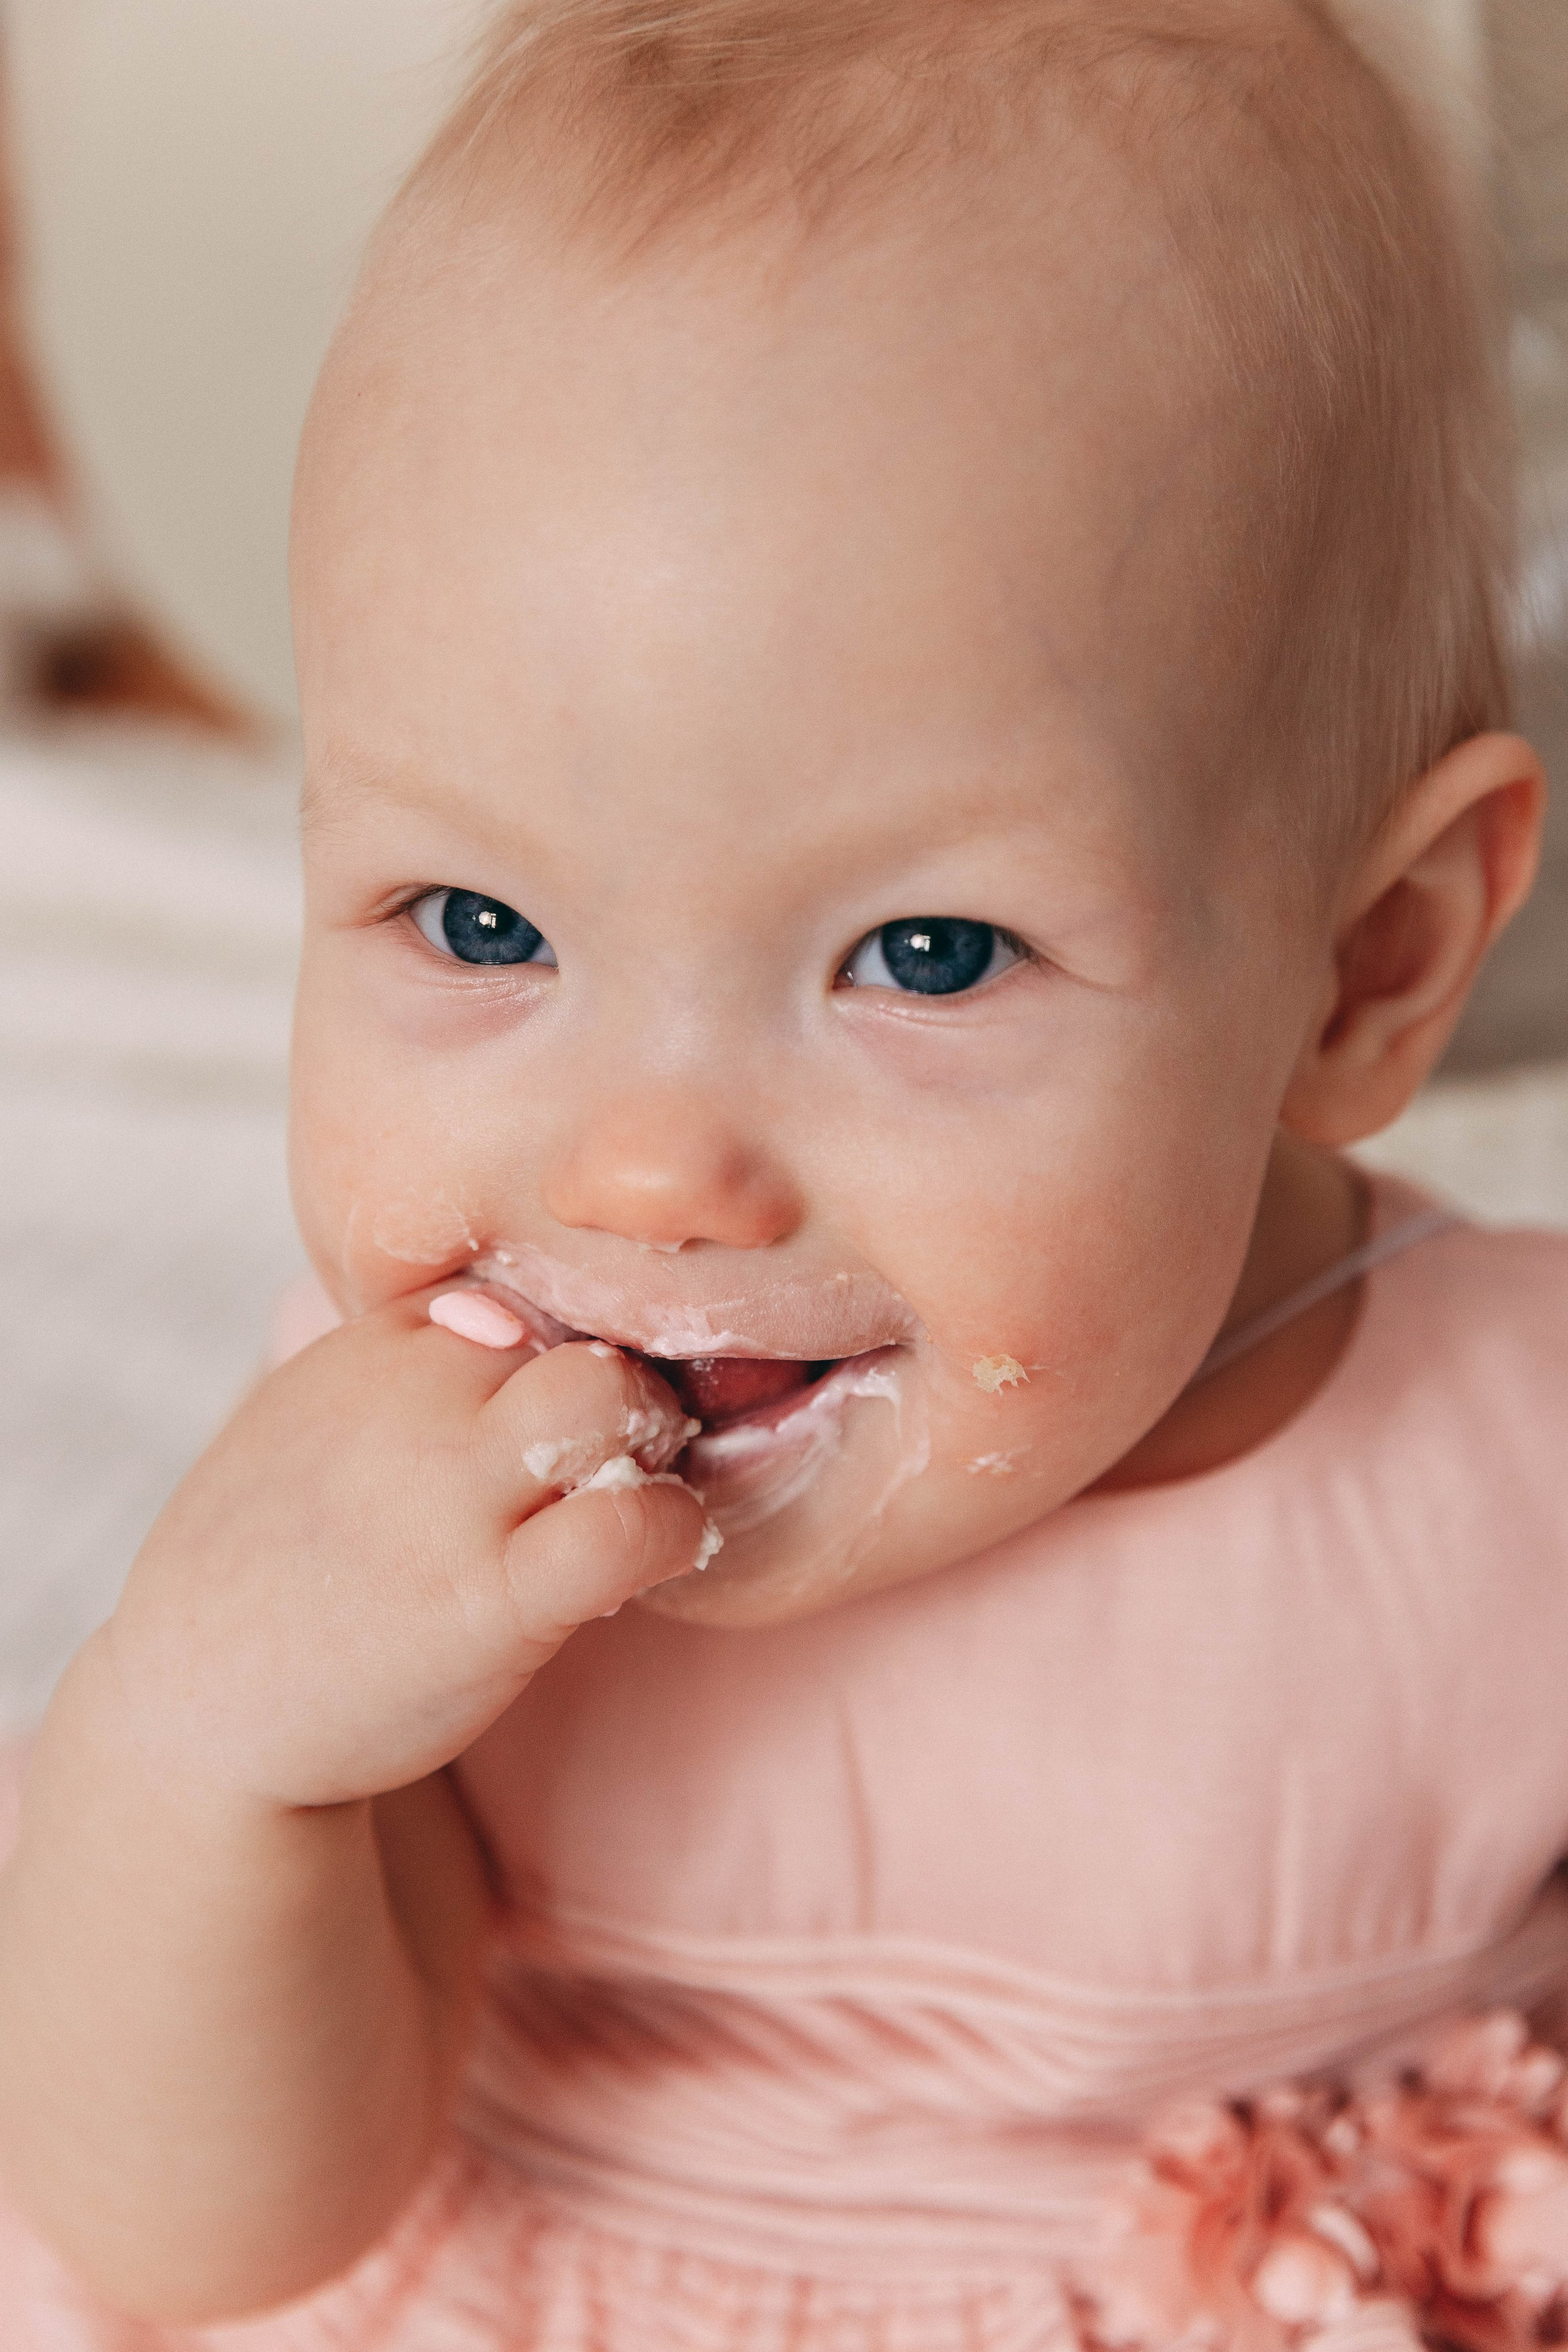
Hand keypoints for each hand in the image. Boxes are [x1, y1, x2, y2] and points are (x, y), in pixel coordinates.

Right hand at [100, 1292, 710, 1807]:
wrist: (197, 1710)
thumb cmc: (271, 1564)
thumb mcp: (309, 1416)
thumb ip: (401, 1360)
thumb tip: (505, 1318)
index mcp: (372, 1342)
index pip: (526, 1286)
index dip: (565, 1347)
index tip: (561, 1410)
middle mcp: (410, 1399)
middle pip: (581, 1331)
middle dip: (623, 1384)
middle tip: (622, 1452)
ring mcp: (448, 1495)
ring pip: (611, 1398)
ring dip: (655, 1442)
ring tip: (634, 1495)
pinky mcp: (491, 1599)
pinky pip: (627, 1525)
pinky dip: (672, 1528)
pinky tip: (658, 1551)